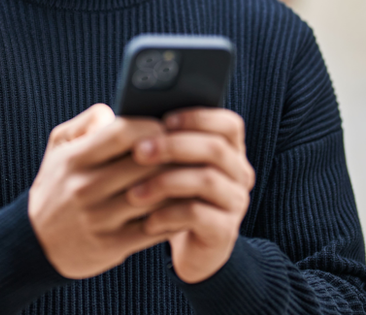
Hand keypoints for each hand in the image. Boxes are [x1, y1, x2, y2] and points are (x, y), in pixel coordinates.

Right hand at [28, 104, 175, 278]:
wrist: (36, 242)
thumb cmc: (58, 185)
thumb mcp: (59, 147)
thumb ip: (86, 122)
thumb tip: (115, 112)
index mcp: (75, 159)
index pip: (123, 133)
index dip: (152, 127)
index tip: (166, 128)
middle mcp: (85, 188)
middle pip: (145, 164)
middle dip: (173, 155)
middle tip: (189, 150)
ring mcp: (98, 219)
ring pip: (154, 196)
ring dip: (179, 185)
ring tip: (192, 175)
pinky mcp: (111, 245)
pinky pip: (154, 228)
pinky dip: (175, 215)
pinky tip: (184, 205)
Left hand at [127, 108, 254, 282]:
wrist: (190, 248)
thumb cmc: (174, 196)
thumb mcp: (171, 167)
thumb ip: (161, 141)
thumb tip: (126, 118)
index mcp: (230, 151)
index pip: (229, 124)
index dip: (198, 118)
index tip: (164, 120)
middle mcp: (239, 174)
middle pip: (216, 149)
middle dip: (174, 146)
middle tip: (138, 151)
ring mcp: (235, 202)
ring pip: (207, 181)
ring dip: (166, 182)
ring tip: (133, 192)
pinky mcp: (225, 231)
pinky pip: (198, 215)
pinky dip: (169, 214)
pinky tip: (148, 220)